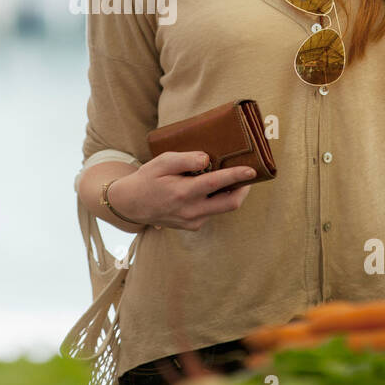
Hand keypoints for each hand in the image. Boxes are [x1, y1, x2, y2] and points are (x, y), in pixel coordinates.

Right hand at [107, 151, 257, 230]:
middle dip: (243, 189)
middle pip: (230, 203)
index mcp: (183, 192)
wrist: (132, 204)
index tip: (252, 170)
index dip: (236, 176)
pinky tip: (210, 189)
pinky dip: (217, 199)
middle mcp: (191, 210)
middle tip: (248, 175)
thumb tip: (207, 159)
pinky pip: (212, 212)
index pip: (216, 183)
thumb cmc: (148, 179)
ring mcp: (193, 221)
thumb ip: (184, 159)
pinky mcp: (193, 226)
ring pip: (222, 208)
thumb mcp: (161, 162)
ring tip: (230, 178)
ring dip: (230, 193)